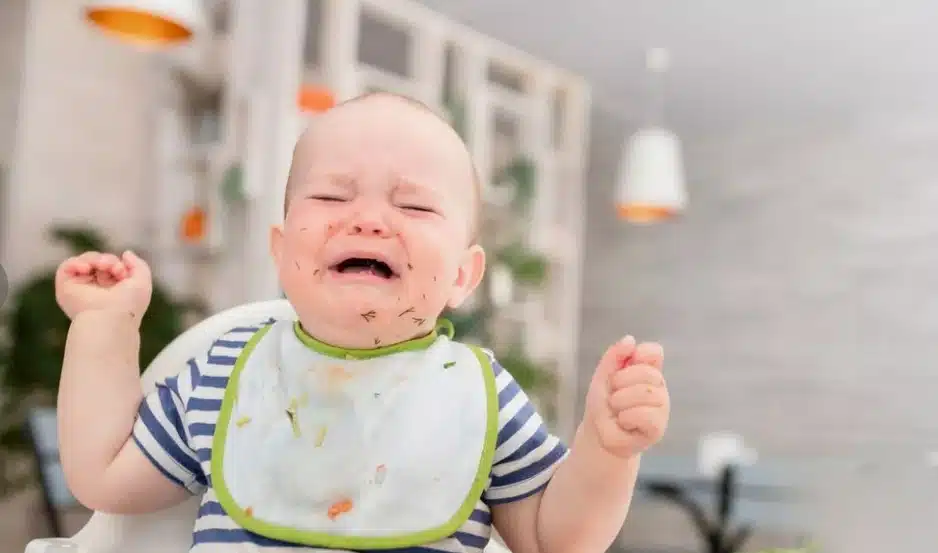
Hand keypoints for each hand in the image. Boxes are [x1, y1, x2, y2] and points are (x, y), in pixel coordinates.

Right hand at [55, 250, 152, 321]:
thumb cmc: (128, 304)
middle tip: (116, 269)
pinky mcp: (65, 288)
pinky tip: (87, 268)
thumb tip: (125, 253)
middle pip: (99, 262)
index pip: (113, 267)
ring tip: (104, 266)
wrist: (111, 318)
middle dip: (109, 260)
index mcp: (113, 291)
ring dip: (96, 258)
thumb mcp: (142, 281)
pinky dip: (77, 262)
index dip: (119, 265)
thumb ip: (138, 265)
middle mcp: (95, 290)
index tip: (124, 272)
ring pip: (85, 261)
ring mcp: (80, 289)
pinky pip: (67, 266)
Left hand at [583, 336, 668, 458]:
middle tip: (614, 396)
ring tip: (618, 411)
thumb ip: (614, 357)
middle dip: (620, 383)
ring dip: (621, 402)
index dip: (638, 355)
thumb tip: (630, 339)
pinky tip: (625, 422)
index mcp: (647, 371)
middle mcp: (658, 387)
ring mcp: (661, 407)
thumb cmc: (603, 405)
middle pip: (647, 372)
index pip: (653, 352)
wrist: (598, 434)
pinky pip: (646, 414)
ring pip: (645, 393)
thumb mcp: (603, 377)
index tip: (621, 367)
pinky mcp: (659, 427)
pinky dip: (627, 417)